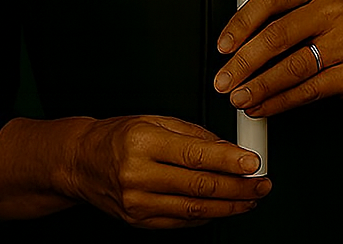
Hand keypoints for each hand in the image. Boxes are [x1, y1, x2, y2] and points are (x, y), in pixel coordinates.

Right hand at [61, 114, 270, 228]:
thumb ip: (193, 134)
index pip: (194, 155)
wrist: (81, 162)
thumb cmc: (118, 136)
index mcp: (143, 142)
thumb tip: (228, 148)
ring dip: (228, 206)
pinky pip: (181, 221)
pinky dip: (206, 215)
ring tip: (250, 199)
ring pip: (194, 209)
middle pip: (198, 186)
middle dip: (237, 187)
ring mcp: (137, 203)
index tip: (253, 162)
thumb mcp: (155, 121)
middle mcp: (138, 174)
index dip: (228, 161)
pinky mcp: (139, 222)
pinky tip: (223, 207)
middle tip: (261, 184)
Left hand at [214, 0, 342, 118]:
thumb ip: (275, 18)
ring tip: (238, 97)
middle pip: (279, 34)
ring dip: (258, 87)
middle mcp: (336, 7)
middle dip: (243, 62)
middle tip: (223, 79)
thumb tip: (231, 42)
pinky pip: (308, 90)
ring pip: (292, 67)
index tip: (223, 45)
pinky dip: (278, 102)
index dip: (242, 22)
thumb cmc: (335, 34)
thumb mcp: (309, 12)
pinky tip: (262, 106)